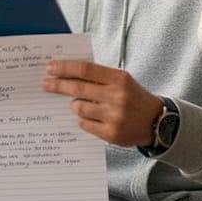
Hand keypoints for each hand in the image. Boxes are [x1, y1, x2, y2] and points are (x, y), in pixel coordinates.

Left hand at [41, 59, 163, 146]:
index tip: (49, 67)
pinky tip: (91, 118)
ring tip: (80, 105)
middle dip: (57, 85)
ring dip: (74, 105)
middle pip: (78, 88)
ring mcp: (114, 116)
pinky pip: (84, 124)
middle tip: (44, 84)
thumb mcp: (121, 81)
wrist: (157, 122)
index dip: (65, 67)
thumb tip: (66, 73)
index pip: (86, 69)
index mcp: (119, 78)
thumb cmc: (133, 98)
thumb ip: (99, 76)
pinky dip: (83, 120)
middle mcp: (117, 96)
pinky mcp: (111, 133)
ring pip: (79, 108)